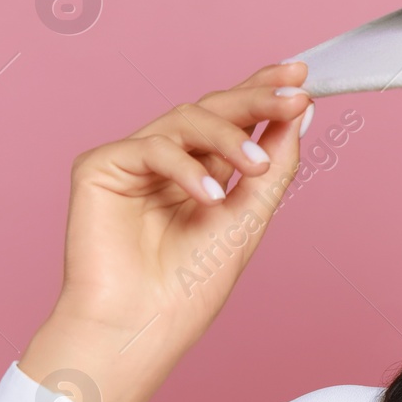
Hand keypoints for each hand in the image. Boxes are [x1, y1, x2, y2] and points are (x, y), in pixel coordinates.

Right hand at [18, 62, 314, 401]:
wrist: (144, 325)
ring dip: (229, 136)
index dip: (263, 90)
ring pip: (186, 118)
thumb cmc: (191, 283)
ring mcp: (134, 160)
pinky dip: (187, 168)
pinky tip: (210, 197)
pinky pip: (152, 146)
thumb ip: (276, 162)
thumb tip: (302, 110)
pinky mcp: (100, 167)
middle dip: (256, 99)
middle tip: (292, 95)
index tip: (300, 76)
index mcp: (204, 169)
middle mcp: (169, 159)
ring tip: (256, 167)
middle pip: (213, 109)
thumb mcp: (251, 215)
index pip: (234, 117)